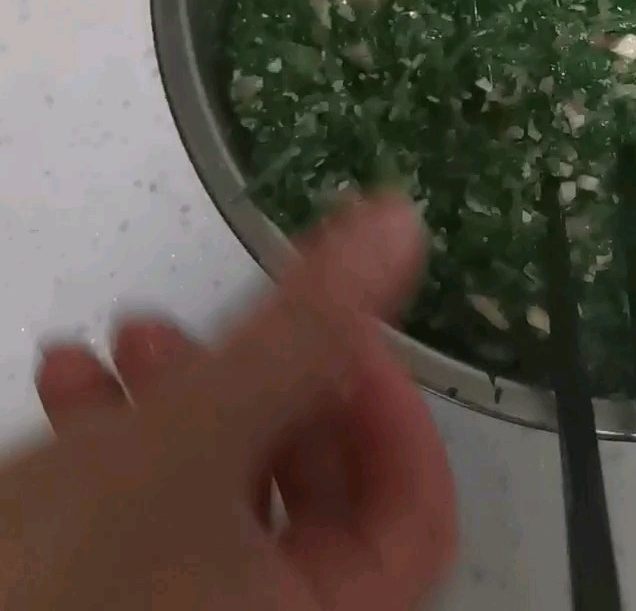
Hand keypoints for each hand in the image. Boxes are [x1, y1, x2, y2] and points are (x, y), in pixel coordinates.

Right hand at [3, 197, 455, 610]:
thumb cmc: (56, 576)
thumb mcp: (192, 436)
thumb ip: (302, 332)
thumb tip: (397, 226)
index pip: (416, 515)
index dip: (389, 408)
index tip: (337, 325)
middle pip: (310, 492)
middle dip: (261, 382)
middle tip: (223, 319)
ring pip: (218, 490)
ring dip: (180, 393)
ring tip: (121, 335)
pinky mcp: (106, 601)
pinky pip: (145, 517)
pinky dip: (119, 439)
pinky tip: (63, 380)